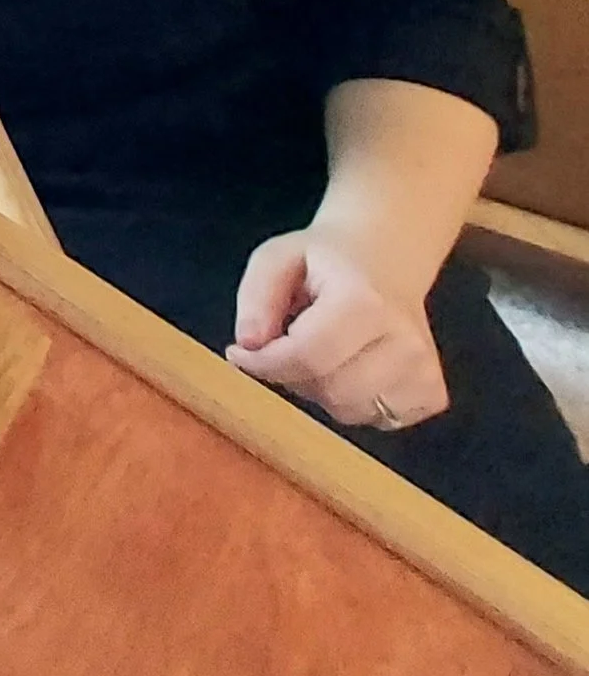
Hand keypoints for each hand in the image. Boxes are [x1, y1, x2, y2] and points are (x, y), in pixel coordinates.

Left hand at [227, 226, 449, 430]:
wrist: (388, 255)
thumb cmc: (326, 260)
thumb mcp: (277, 258)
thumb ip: (256, 297)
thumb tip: (248, 344)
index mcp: (366, 303)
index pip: (308, 357)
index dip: (265, 363)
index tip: (242, 353)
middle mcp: (405, 341)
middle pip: (331, 392)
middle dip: (295, 375)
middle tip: (291, 345)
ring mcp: (424, 371)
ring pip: (351, 412)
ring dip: (323, 391)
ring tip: (325, 353)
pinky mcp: (433, 393)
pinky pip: (378, 420)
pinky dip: (356, 403)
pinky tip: (354, 369)